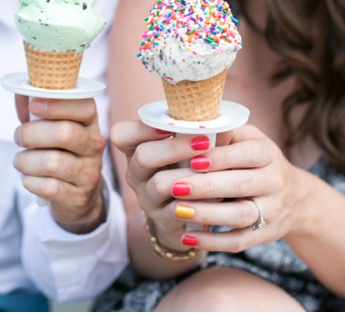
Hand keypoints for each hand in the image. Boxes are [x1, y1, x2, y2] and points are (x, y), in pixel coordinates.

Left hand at [13, 95, 106, 233]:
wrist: (78, 195)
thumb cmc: (59, 152)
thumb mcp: (53, 128)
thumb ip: (36, 108)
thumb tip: (22, 98)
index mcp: (90, 123)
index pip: (84, 106)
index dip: (57, 103)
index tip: (34, 106)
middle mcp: (94, 146)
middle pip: (64, 133)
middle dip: (31, 133)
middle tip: (19, 137)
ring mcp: (89, 173)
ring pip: (52, 163)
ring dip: (25, 160)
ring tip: (20, 161)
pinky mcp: (78, 197)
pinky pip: (48, 187)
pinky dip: (30, 181)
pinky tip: (29, 178)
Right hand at [110, 120, 215, 251]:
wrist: (191, 210)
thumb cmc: (190, 168)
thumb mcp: (188, 149)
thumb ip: (199, 133)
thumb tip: (223, 124)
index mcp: (136, 149)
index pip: (122, 134)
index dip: (142, 128)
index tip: (169, 125)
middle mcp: (136, 174)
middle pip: (142, 156)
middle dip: (175, 147)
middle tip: (204, 142)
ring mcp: (147, 198)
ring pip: (159, 184)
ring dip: (188, 174)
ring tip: (212, 168)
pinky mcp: (163, 220)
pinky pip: (176, 212)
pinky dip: (196, 201)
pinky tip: (216, 194)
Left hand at [112, 121, 307, 252]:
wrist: (295, 198)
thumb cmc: (258, 161)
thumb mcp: (249, 139)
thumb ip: (225, 132)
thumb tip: (195, 124)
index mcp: (268, 154)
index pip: (248, 154)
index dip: (220, 157)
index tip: (192, 159)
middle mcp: (274, 182)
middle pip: (241, 185)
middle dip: (206, 187)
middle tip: (175, 186)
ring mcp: (271, 211)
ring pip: (241, 216)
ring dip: (207, 215)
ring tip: (177, 211)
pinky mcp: (264, 235)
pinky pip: (239, 241)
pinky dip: (213, 242)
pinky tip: (187, 237)